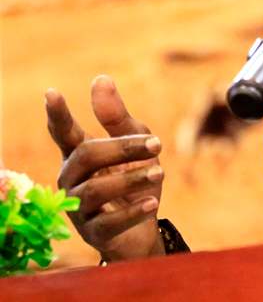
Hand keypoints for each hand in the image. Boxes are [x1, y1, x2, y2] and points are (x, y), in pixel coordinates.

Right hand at [45, 76, 165, 261]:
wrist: (142, 229)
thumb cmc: (134, 179)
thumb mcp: (135, 145)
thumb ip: (117, 117)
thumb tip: (100, 78)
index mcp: (79, 155)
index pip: (64, 133)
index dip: (57, 115)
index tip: (51, 93)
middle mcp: (72, 180)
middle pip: (87, 155)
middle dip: (122, 148)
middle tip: (157, 143)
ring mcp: (79, 208)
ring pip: (98, 189)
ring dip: (133, 178)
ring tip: (161, 172)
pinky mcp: (93, 233)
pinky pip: (109, 222)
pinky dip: (132, 211)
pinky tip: (152, 202)